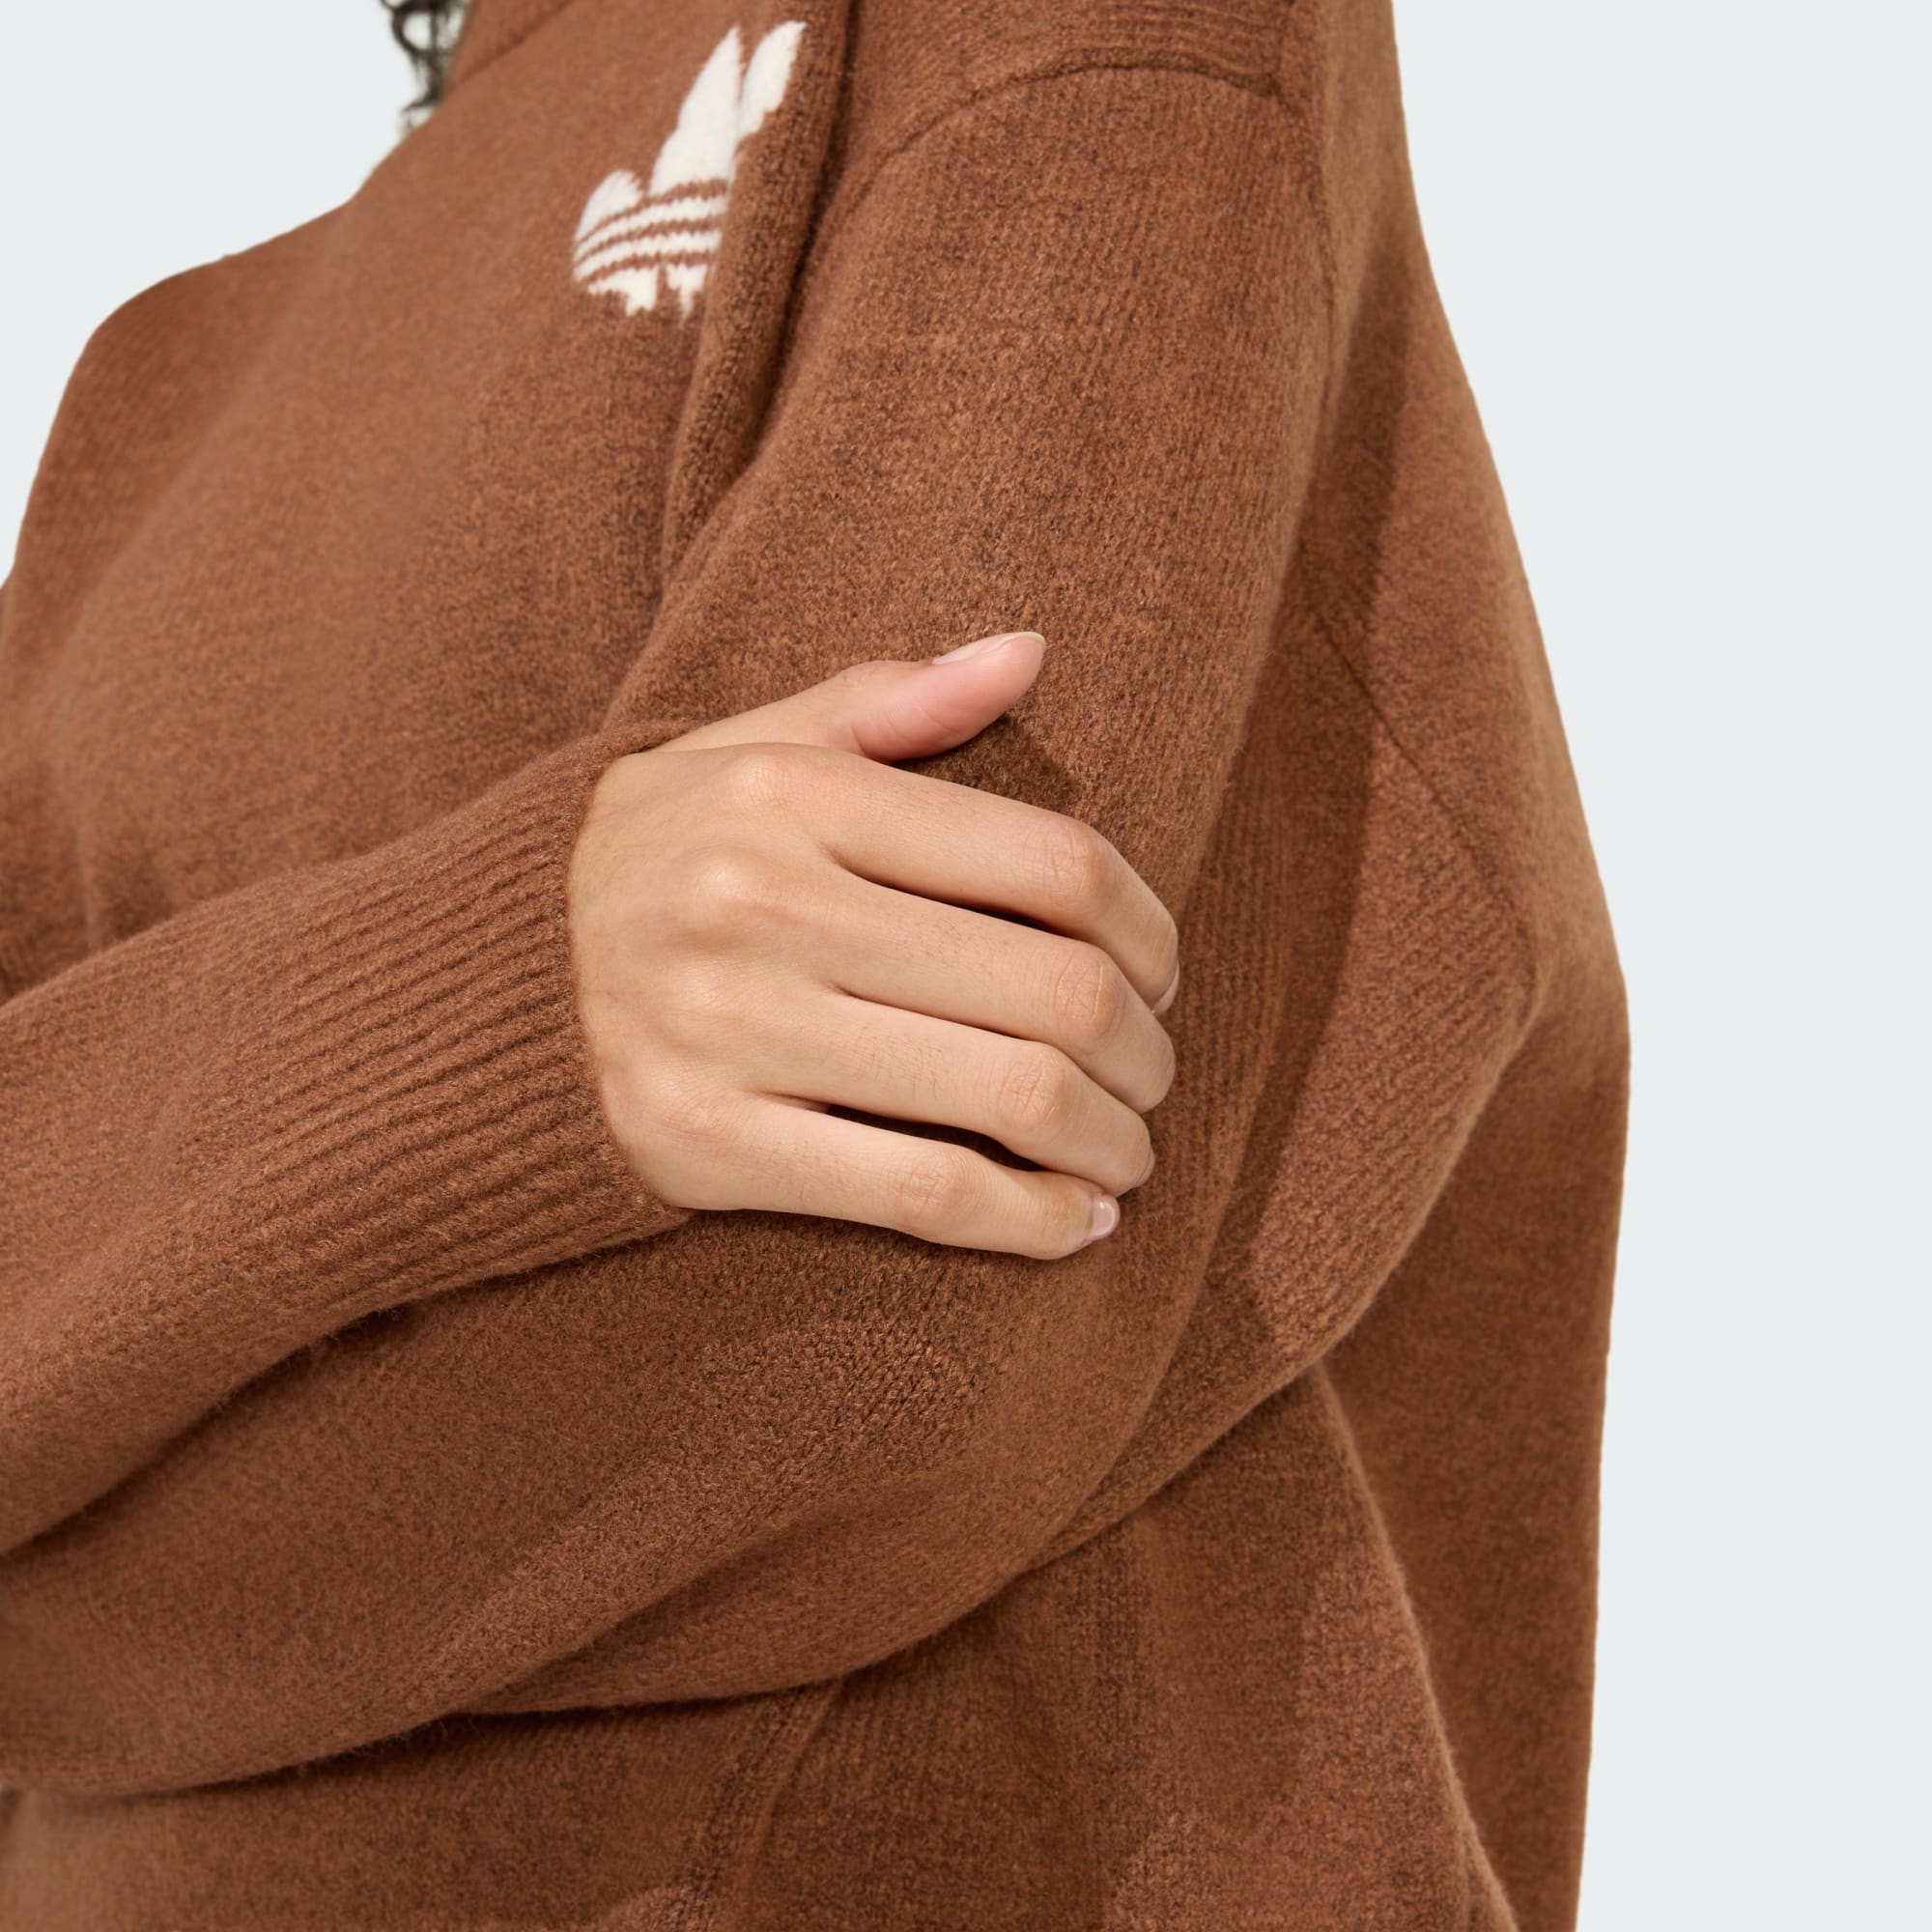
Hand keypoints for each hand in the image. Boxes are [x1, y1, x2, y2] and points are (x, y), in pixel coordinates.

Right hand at [567, 632, 1180, 1257]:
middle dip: (1144, 1052)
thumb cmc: (637, 868)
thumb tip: (1032, 650)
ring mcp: (731, 1029)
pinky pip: (923, 1195)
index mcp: (793, 794)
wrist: (460, 1005)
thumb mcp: (735, 752)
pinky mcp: (705, 1146)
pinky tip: (1073, 1224)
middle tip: (1154, 1080)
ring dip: (1110, 1143)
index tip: (1163, 976)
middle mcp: (764, 902)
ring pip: (1009, 1097)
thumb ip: (884, 699)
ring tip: (1127, 1157)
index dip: (1149, 930)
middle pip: (1051, 987)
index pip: (1051, 861)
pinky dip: (1031, 1222)